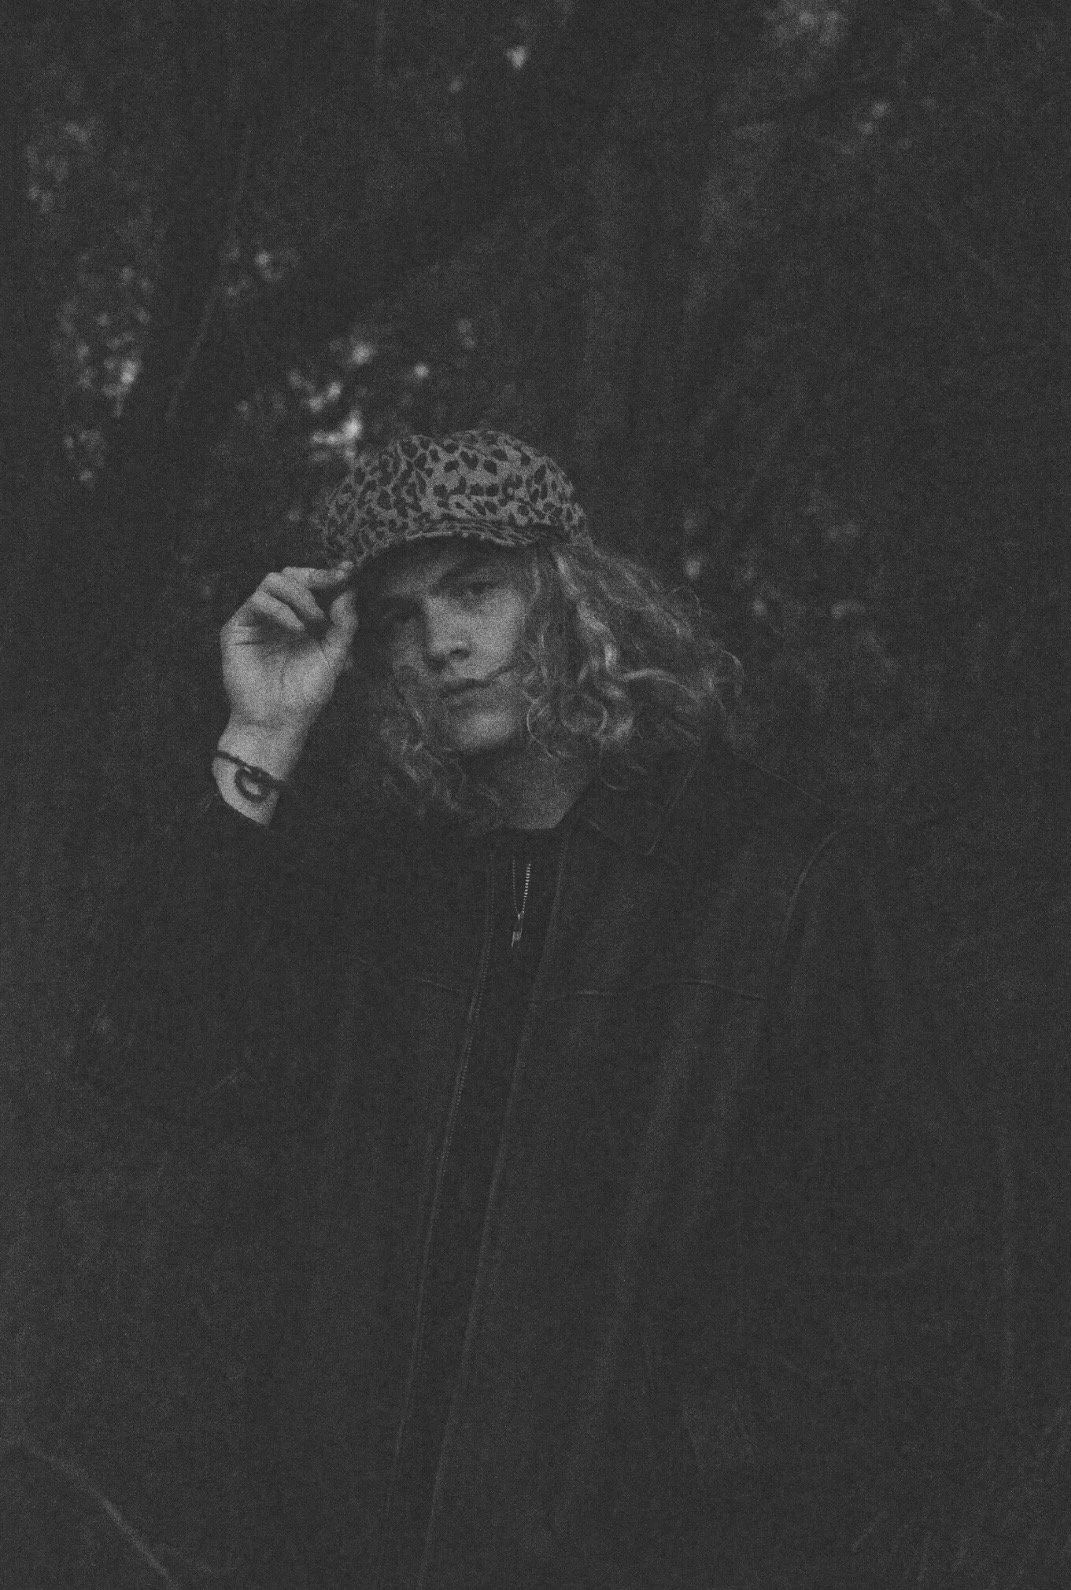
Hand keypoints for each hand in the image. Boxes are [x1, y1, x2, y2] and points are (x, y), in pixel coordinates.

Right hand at [220, 564, 357, 753]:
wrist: (278, 721)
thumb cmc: (305, 694)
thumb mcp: (334, 657)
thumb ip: (344, 625)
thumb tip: (350, 591)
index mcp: (303, 619)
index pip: (313, 585)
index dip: (330, 573)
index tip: (349, 570)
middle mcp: (280, 615)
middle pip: (292, 574)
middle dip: (316, 575)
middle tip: (336, 582)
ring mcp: (258, 620)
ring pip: (273, 579)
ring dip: (300, 594)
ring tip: (314, 620)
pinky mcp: (238, 627)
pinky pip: (257, 600)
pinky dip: (281, 609)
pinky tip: (296, 629)